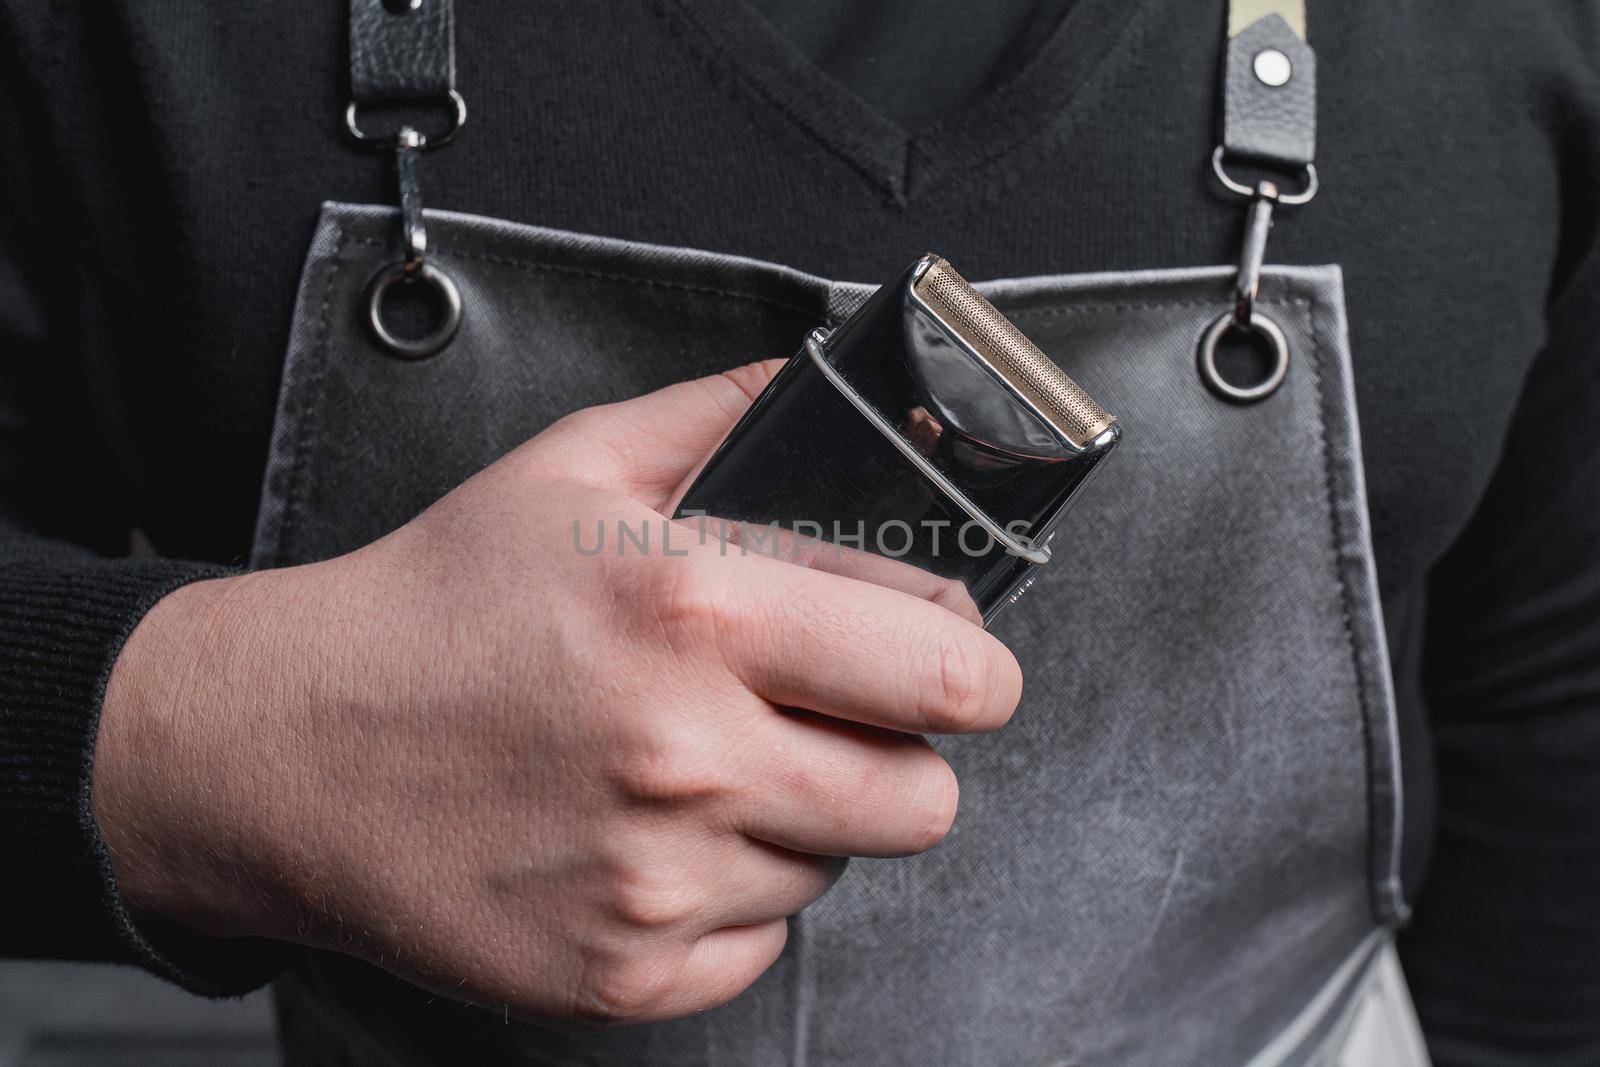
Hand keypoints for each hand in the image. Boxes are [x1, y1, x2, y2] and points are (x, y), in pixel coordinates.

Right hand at [93, 361, 1022, 1026]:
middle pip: (924, 798)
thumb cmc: (435, 608)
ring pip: (833, 867)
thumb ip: (720, 417)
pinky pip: (757, 945)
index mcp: (700, 613)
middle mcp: (691, 753)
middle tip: (835, 723)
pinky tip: (654, 839)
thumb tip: (818, 383)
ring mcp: (658, 878)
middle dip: (901, 754)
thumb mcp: (573, 467)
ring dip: (797, 819)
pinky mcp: (622, 971)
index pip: (947, 669)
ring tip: (702, 768)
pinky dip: (729, 899)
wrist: (293, 748)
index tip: (954, 664)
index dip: (969, 666)